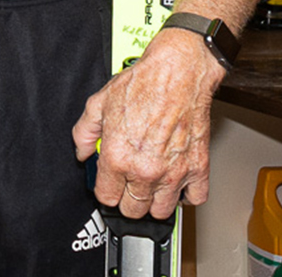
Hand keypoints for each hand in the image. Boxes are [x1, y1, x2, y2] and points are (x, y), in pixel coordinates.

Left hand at [72, 27, 228, 219]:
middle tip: (130, 182)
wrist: (179, 70)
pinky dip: (187, 195)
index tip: (111, 184)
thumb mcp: (99, 102)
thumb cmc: (144, 82)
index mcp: (118, 157)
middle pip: (133, 209)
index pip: (106, 197)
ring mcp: (173, 172)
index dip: (106, 190)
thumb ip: (84, 133)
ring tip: (152, 184)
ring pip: (161, 211)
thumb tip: (83, 152)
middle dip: (128, 198)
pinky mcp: (198, 168)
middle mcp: (145, 170)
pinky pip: (194, 199)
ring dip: (155, 201)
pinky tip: (177, 182)